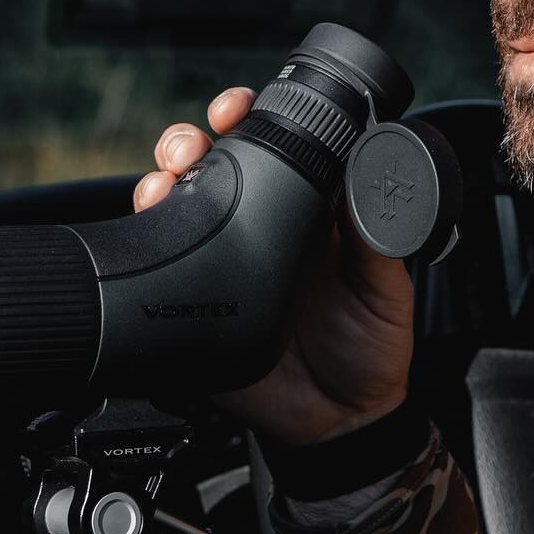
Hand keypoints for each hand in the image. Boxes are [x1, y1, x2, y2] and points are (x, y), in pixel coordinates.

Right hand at [134, 88, 413, 445]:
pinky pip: (160, 262)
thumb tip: (370, 172)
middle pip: (212, 165)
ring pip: (178, 203)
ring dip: (161, 177)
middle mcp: (260, 226)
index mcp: (308, 210)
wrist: (341, 426)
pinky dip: (145, 234)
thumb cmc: (374, 348)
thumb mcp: (387, 289)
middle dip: (189, 140)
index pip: (273, 147)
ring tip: (165, 178)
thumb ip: (379, 238)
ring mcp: (224, 261)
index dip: (250, 117)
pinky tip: (149, 218)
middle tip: (191, 143)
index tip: (238, 107)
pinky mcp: (196, 302)